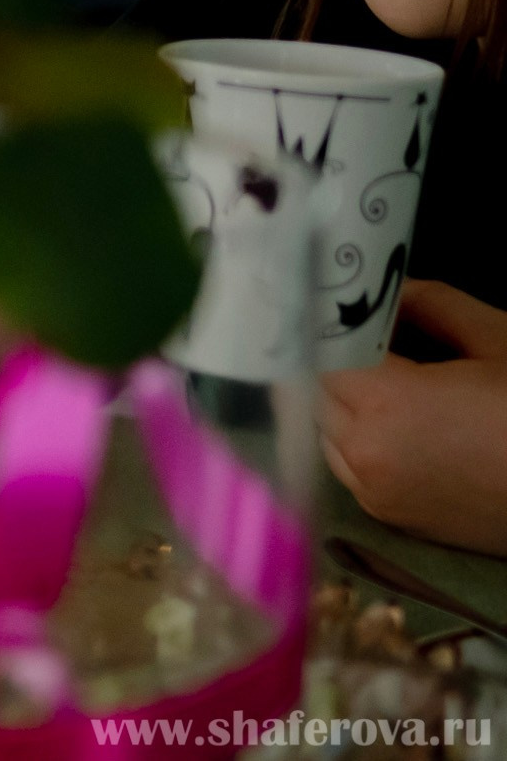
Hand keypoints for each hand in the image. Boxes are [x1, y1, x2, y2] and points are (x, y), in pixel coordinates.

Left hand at [321, 280, 506, 554]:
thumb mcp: (496, 338)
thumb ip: (431, 304)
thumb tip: (389, 291)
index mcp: (386, 403)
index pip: (322, 356)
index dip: (331, 333)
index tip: (341, 314)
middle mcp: (365, 452)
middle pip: (321, 395)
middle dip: (341, 368)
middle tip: (371, 347)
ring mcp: (375, 492)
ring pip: (328, 435)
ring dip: (345, 408)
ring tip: (386, 389)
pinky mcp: (392, 519)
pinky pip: (349, 470)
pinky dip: (359, 446)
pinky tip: (397, 431)